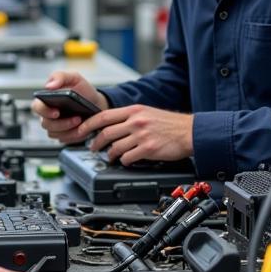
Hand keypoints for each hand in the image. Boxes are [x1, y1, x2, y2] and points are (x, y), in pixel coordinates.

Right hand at [30, 70, 108, 143]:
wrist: (96, 103)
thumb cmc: (83, 90)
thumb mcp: (74, 77)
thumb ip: (60, 76)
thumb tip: (48, 86)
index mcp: (46, 100)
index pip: (36, 107)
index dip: (44, 111)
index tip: (57, 112)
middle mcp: (48, 115)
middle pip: (46, 124)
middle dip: (62, 123)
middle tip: (77, 118)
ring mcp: (55, 126)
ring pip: (55, 134)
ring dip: (69, 130)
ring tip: (82, 122)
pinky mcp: (64, 135)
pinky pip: (65, 139)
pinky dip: (75, 136)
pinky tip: (83, 129)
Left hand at [78, 105, 193, 163]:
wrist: (189, 132)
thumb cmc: (169, 124)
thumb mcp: (147, 112)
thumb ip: (129, 117)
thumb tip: (111, 124)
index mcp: (134, 111)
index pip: (104, 116)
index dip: (89, 124)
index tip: (81, 130)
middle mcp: (136, 121)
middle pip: (106, 133)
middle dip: (96, 142)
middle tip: (93, 147)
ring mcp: (141, 135)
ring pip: (115, 147)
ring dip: (109, 154)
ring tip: (109, 156)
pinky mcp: (148, 149)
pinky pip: (128, 158)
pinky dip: (124, 161)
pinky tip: (126, 160)